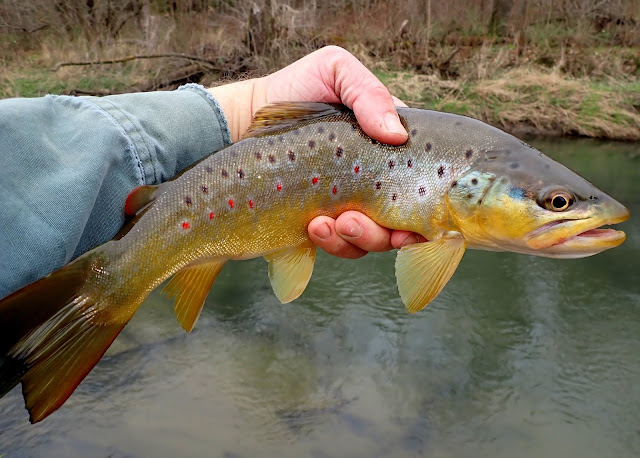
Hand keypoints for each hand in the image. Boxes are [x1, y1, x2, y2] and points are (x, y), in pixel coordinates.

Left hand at [208, 46, 422, 257]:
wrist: (245, 120)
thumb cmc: (296, 88)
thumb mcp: (335, 71)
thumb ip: (370, 93)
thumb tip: (396, 135)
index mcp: (389, 149)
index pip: (423, 180)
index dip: (425, 204)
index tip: (412, 219)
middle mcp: (377, 181)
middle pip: (404, 221)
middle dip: (386, 232)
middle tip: (353, 220)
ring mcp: (352, 205)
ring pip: (375, 240)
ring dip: (359, 238)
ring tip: (328, 223)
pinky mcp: (325, 224)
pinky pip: (342, 247)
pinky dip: (332, 242)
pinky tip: (313, 226)